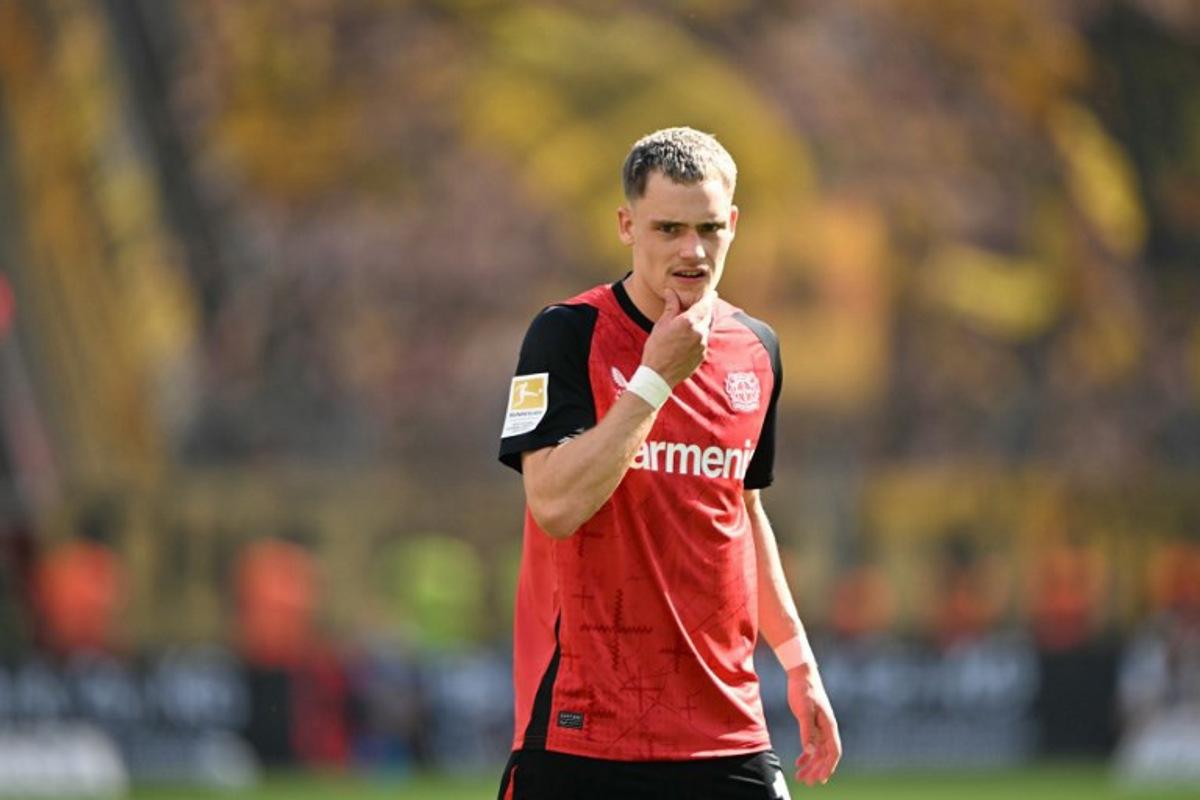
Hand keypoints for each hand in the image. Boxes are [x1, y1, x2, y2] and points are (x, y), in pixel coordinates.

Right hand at [640, 289, 714, 386]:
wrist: (658, 375)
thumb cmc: (656, 349)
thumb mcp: (661, 324)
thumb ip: (671, 307)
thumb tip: (671, 292)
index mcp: (689, 322)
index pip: (705, 305)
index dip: (709, 298)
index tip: (712, 294)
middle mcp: (699, 332)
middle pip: (707, 316)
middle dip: (703, 311)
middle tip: (696, 308)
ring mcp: (702, 345)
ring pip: (705, 329)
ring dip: (700, 325)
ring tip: (686, 327)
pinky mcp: (702, 355)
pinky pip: (703, 341)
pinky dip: (697, 337)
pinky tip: (685, 341)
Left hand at [787, 664, 840, 785]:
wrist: (801, 674)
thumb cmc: (804, 690)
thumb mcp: (804, 712)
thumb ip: (807, 732)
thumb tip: (811, 753)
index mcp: (829, 726)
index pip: (833, 752)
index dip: (829, 767)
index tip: (821, 779)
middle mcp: (827, 728)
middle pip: (825, 755)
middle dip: (817, 770)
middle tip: (806, 782)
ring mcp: (820, 727)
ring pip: (818, 751)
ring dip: (811, 765)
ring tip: (801, 776)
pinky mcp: (812, 723)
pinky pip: (812, 744)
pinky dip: (807, 755)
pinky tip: (799, 762)